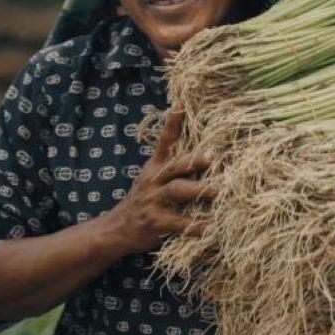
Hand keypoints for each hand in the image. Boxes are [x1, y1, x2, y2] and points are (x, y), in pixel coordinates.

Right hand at [97, 109, 214, 258]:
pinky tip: (209, 227)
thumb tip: (208, 153)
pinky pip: (179, 223)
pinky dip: (196, 226)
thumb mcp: (152, 179)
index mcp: (154, 167)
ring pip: (177, 190)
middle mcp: (152, 180)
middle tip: (213, 156)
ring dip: (198, 189)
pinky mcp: (155, 222)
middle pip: (174, 165)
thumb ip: (174, 167)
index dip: (172, 124)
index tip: (181, 106)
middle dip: (194, 160)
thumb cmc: (144, 201)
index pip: (164, 141)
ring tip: (217, 191)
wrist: (117, 229)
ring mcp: (152, 201)